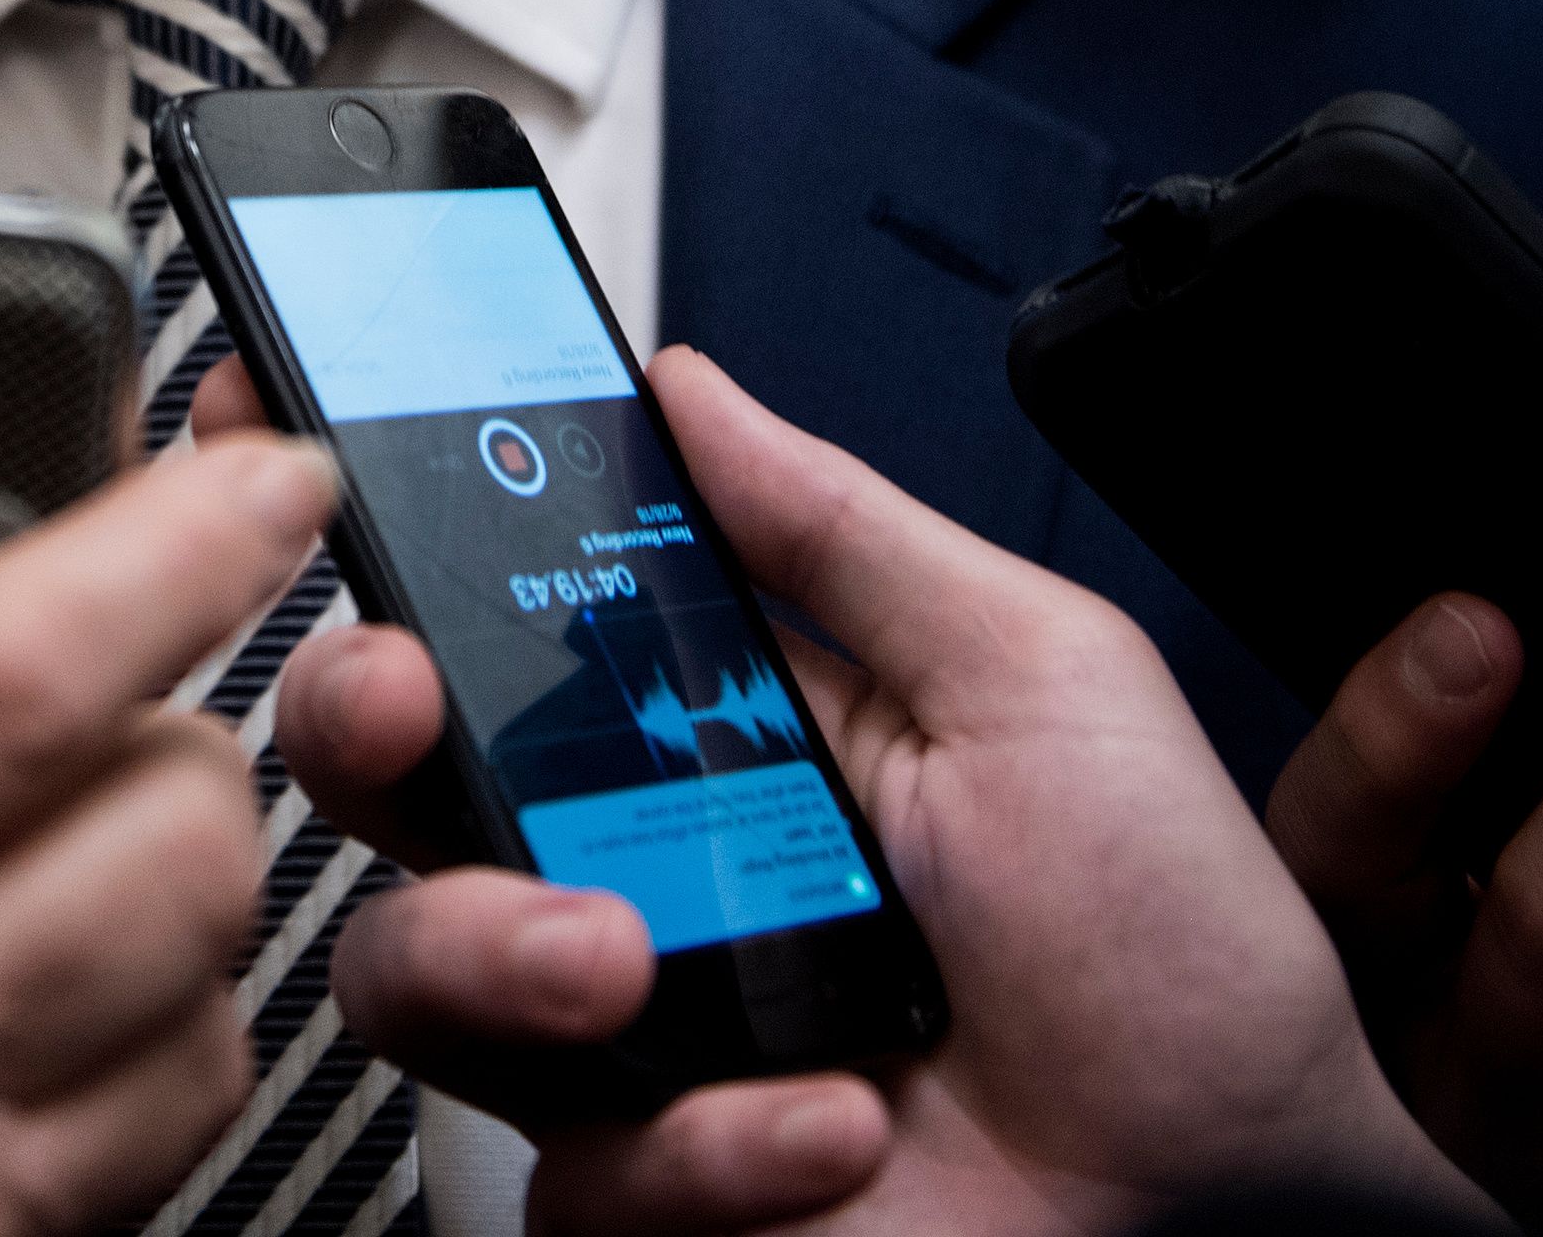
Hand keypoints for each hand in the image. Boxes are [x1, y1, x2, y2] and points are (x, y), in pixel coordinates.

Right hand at [0, 433, 340, 1236]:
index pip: (8, 677)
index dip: (173, 548)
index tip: (254, 474)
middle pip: (178, 842)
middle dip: (191, 724)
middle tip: (114, 689)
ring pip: (209, 1013)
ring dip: (185, 906)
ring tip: (83, 853)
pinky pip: (155, 1169)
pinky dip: (153, 1068)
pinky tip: (48, 1026)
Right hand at [254, 348, 1483, 1235]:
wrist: (1241, 1216)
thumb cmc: (1181, 970)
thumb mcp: (1042, 685)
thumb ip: (847, 532)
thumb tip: (689, 390)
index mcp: (721, 726)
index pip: (507, 600)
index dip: (386, 527)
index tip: (301, 439)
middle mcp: (644, 869)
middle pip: (391, 769)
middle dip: (357, 711)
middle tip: (406, 700)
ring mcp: (628, 1042)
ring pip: (409, 970)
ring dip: (503, 951)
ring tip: (634, 969)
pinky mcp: (639, 1196)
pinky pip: (553, 1167)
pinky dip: (691, 1148)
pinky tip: (822, 1127)